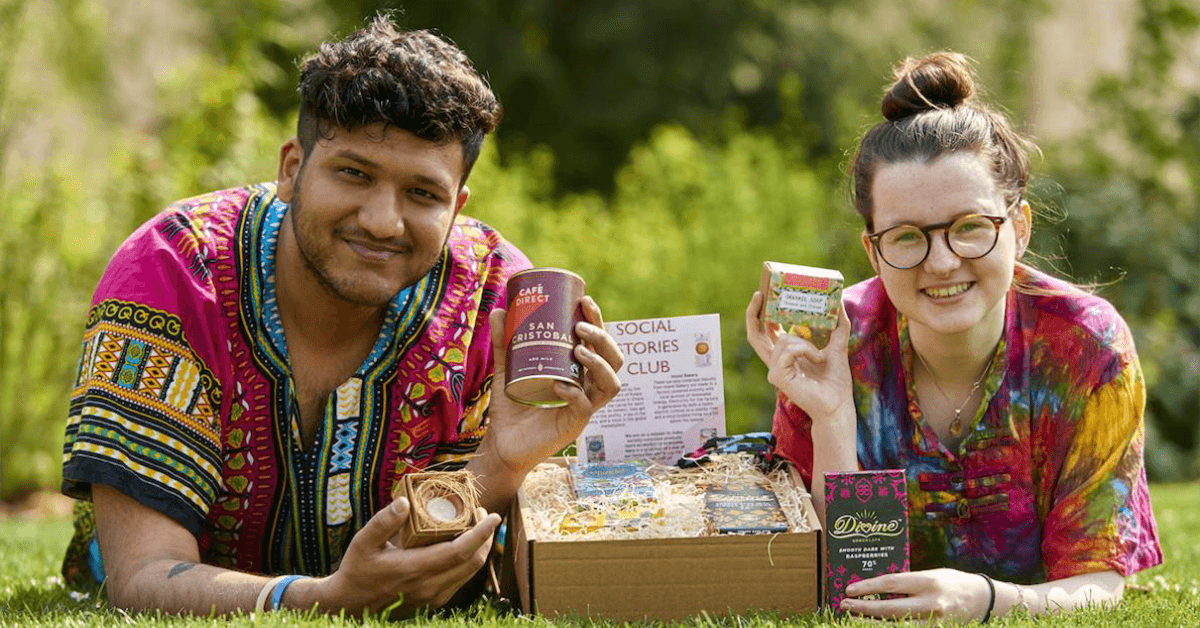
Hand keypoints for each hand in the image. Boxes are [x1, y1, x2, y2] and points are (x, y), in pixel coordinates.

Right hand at [320, 497, 499, 613]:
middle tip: (481, 512)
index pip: (459, 551)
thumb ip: (383, 522)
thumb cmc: (357, 569)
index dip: (481, 533)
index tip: (493, 516)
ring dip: (479, 547)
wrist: (351, 604)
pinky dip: (468, 559)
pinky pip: (460, 578)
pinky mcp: (434, 601)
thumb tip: (404, 501)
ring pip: (470, 571)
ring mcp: (433, 596)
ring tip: (474, 524)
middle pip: (473, 561)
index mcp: (414, 569)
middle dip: (485, 536)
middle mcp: (428, 586)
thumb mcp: (363, 542)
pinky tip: (462, 543)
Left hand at [480, 295, 623, 475]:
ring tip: (578, 350)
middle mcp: (587, 390)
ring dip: (598, 364)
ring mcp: (584, 409)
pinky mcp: (573, 427)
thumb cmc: (511, 410)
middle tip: (580, 326)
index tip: (585, 301)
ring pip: (611, 385)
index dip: (599, 322)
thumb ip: (505, 343)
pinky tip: (560, 385)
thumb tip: (501, 310)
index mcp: (578, 374)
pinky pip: (585, 408)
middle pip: (614, 361)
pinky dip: (575, 393)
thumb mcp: (507, 370)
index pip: (600, 345)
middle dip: (603, 339)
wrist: (501, 445)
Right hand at [744, 291, 852, 419]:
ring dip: (805, 342)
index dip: (760, 314)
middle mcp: (776, 362)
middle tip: (760, 294)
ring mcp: (774, 370)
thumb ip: (838, 326)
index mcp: (785, 355)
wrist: (838, 404)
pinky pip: (789, 350)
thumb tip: (839, 303)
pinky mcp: (777, 376)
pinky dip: (806, 350)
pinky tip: (818, 359)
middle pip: (755, 335)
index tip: (764, 295)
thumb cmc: (836, 381)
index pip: (765, 332)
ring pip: (783, 339)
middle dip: (753, 313)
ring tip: (820, 355)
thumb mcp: (838, 346)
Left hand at [840, 569, 991, 622]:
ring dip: (873, 623)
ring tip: (854, 618)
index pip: (891, 584)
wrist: (982, 600)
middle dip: (864, 608)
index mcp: (928, 581)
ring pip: (897, 626)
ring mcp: (935, 621)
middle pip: (890, 609)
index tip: (849, 589)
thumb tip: (876, 587)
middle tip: (845, 606)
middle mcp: (931, 603)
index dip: (868, 587)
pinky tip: (877, 626)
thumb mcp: (930, 575)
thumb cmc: (951, 583)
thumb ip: (907, 582)